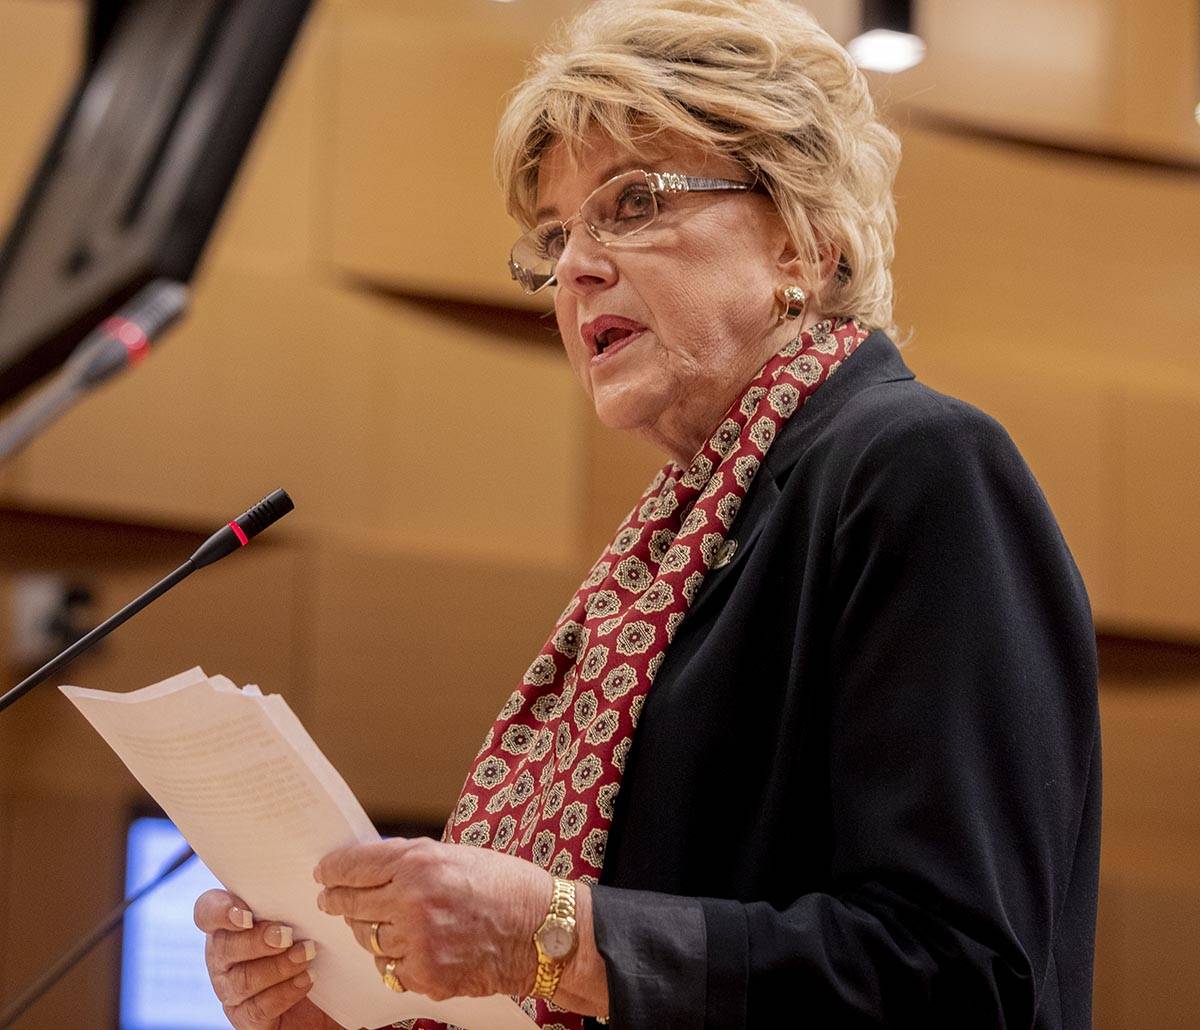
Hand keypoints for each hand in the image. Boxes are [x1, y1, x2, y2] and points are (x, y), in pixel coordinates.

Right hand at [194, 888, 339, 1029]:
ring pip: (242, 980)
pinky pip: (257, 1009)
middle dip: (257, 940)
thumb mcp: (306, 913)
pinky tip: (307, 979)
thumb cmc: (316, 940)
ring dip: (277, 966)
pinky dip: (284, 993)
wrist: (333, 990)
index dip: (219, 911)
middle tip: (287, 934)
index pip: (206, 912)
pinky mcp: (247, 1018)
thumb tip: (316, 868)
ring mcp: (232, 990)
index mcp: (230, 924)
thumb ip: (296, 896)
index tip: (245, 914)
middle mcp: (224, 957)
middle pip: (223, 947)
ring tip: (307, 954)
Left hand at [314, 837, 550, 1001]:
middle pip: (352, 905)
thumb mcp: (455, 855)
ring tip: (385, 923)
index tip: (324, 873)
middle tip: (331, 899)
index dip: (333, 871)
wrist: (543, 930)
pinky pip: (391, 968)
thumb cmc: (505, 886)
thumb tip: (369, 868)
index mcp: (420, 864)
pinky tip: (412, 947)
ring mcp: (418, 943)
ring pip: (369, 939)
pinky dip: (396, 958)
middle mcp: (412, 902)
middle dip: (338, 901)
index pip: (355, 867)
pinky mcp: (427, 976)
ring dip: (371, 930)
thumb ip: (410, 862)